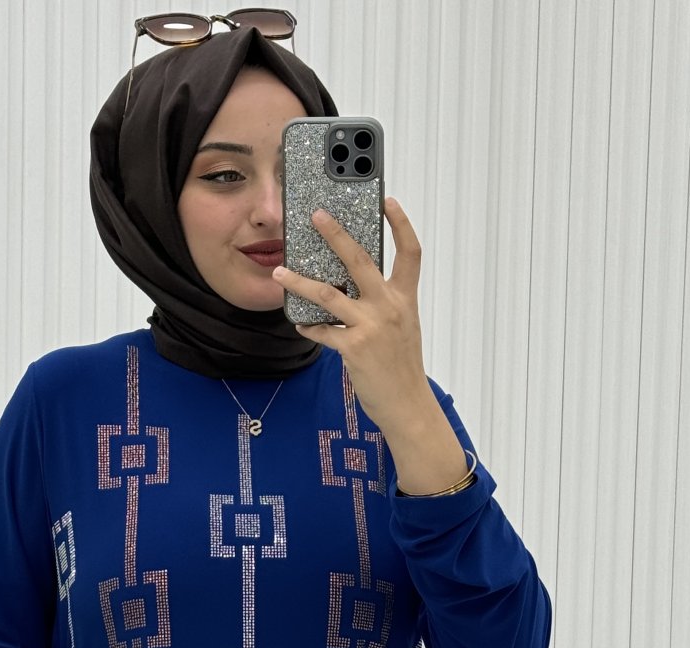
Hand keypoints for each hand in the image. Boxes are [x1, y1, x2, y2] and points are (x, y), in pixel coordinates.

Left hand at [272, 197, 428, 433]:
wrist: (407, 404)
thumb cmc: (402, 367)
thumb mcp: (402, 327)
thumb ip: (383, 303)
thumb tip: (352, 286)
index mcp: (404, 299)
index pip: (410, 253)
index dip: (401, 224)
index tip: (388, 201)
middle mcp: (389, 307)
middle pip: (359, 259)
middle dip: (336, 233)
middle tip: (317, 215)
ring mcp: (371, 327)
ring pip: (328, 294)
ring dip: (299, 281)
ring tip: (280, 272)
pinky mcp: (354, 348)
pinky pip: (323, 331)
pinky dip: (309, 327)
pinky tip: (300, 324)